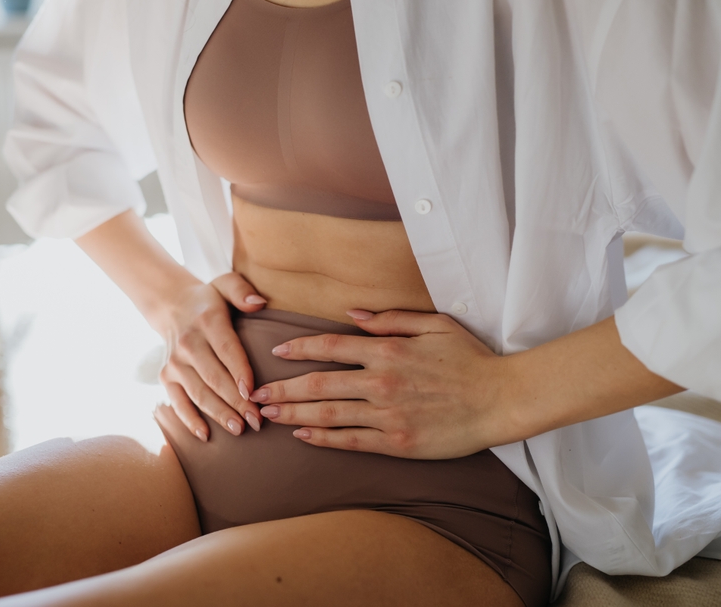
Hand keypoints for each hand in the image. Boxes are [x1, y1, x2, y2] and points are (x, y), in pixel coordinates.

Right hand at [151, 273, 267, 441]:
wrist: (171, 306)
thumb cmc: (210, 300)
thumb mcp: (225, 284)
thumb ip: (241, 290)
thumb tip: (258, 303)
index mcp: (207, 321)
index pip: (226, 349)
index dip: (239, 371)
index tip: (253, 392)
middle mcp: (188, 343)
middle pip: (214, 377)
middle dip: (236, 401)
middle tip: (257, 420)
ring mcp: (175, 362)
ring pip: (199, 393)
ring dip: (219, 413)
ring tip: (240, 429)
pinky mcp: (166, 376)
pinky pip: (177, 401)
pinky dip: (189, 420)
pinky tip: (205, 435)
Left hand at [249, 309, 511, 458]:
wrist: (501, 399)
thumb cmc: (471, 359)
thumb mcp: (435, 325)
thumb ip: (392, 318)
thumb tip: (354, 313)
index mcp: (387, 350)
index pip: (330, 346)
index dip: (299, 349)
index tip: (277, 352)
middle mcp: (380, 382)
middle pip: (318, 384)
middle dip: (281, 388)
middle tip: (255, 392)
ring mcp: (387, 414)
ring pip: (327, 415)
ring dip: (292, 414)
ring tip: (267, 413)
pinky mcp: (396, 443)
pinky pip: (350, 441)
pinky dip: (322, 438)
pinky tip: (302, 435)